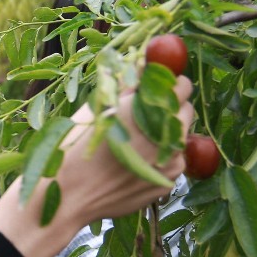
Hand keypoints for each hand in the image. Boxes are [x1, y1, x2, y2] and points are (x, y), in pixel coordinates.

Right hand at [0, 76, 194, 256]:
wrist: (70, 193)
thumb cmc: (76, 145)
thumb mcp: (98, 108)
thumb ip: (127, 84)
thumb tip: (144, 62)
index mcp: (148, 109)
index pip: (181, 87)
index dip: (172, 85)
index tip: (161, 89)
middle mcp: (166, 133)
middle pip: (186, 112)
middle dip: (172, 110)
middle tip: (148, 116)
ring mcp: (171, 160)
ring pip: (181, 139)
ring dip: (167, 136)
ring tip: (138, 143)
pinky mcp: (168, 182)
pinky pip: (173, 162)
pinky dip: (162, 159)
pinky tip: (137, 162)